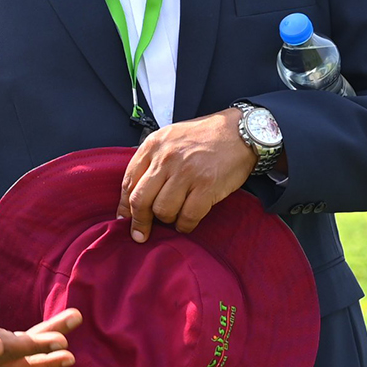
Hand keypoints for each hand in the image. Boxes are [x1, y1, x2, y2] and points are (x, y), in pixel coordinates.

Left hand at [118, 109, 257, 241]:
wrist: (242, 132)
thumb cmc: (205, 136)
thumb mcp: (171, 138)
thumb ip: (152, 160)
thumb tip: (133, 193)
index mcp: (154, 145)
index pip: (128, 182)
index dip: (124, 206)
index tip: (124, 219)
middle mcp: (166, 158)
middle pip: (140, 200)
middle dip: (138, 222)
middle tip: (140, 234)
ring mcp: (186, 173)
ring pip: (162, 211)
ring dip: (167, 220)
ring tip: (175, 216)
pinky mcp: (207, 186)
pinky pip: (187, 217)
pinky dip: (185, 225)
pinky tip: (187, 222)